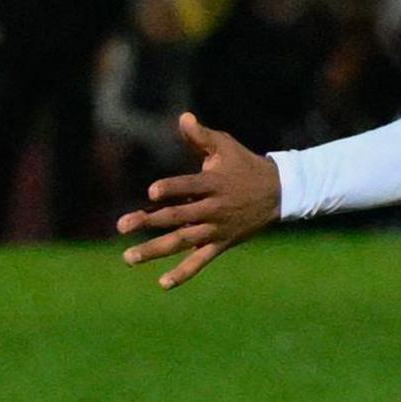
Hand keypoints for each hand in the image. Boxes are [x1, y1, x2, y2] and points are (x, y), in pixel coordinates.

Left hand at [118, 113, 280, 288]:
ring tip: (128, 258)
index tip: (151, 193)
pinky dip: (183, 273)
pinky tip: (162, 284)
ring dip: (155, 250)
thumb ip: (201, 136)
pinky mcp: (220, 243)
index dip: (171, 189)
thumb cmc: (245, 165)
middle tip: (121, 226)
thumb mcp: (226, 146)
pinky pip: (200, 261)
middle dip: (148, 222)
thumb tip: (183, 117)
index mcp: (213, 184)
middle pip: (177, 217)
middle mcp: (212, 209)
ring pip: (182, 242)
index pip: (189, 187)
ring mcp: (216, 229)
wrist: (279, 193)